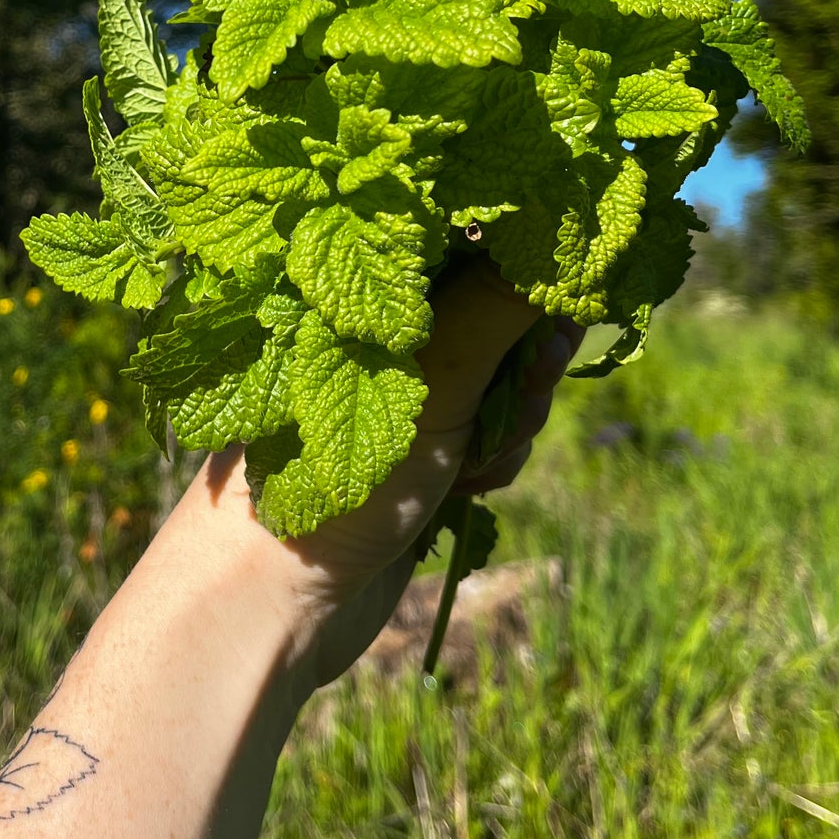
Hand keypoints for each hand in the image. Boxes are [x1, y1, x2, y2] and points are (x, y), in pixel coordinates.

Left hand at [261, 259, 582, 687]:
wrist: (272, 601)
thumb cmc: (332, 471)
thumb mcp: (430, 375)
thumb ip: (498, 303)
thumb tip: (566, 237)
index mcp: (356, 282)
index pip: (463, 240)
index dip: (522, 266)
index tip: (563, 296)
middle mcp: (375, 326)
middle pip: (498, 311)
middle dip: (525, 360)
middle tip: (523, 391)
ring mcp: (396, 391)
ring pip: (501, 379)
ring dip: (509, 420)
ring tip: (474, 460)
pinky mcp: (413, 448)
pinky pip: (487, 433)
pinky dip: (492, 460)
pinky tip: (466, 491)